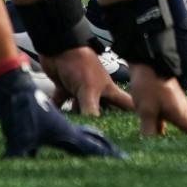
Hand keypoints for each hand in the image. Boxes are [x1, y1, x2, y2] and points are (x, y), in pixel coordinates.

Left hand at [0, 66, 125, 159]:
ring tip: (73, 136)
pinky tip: (51, 122)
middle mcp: (96, 92)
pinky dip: (55, 111)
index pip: (125, 105)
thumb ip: (91, 110)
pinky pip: (60, 103)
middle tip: (99, 141)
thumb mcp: (88, 90)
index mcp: (108, 90)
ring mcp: (80, 90)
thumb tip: (94, 133)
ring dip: (75, 119)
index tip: (135, 133)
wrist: (59, 45)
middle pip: (102, 111)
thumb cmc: (80, 64)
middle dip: (100, 124)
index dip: (131, 116)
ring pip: (79, 109)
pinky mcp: (64, 88)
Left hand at [130, 65, 186, 138]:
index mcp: (183, 114)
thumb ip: (150, 130)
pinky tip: (166, 140)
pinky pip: (172, 124)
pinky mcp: (166, 107)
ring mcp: (175, 109)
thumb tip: (151, 146)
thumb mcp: (147, 110)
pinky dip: (173, 134)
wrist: (147, 61)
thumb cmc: (150, 84)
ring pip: (185, 129)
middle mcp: (182, 112)